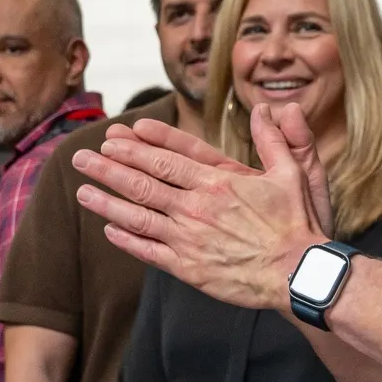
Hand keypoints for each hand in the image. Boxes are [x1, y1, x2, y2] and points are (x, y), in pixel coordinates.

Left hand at [74, 106, 326, 312]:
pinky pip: (149, 250)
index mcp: (220, 180)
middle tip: (81, 158)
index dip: (139, 145)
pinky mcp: (189, 267)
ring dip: (107, 201)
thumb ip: (278, 138)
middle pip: (144, 182)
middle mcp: (198, 206)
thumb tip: (268, 107)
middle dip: (109, 168)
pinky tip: (109, 229)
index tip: (117, 135)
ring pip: (138, 215)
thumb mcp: (295, 172)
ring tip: (82, 192)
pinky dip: (126, 239)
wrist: (299, 275)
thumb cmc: (298, 223)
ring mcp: (189, 238)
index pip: (169, 156)